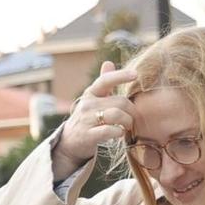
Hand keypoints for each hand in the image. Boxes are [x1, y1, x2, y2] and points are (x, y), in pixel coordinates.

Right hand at [52, 61, 139, 180]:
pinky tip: (118, 133)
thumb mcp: (93, 99)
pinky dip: (119, 132)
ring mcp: (87, 120)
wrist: (69, 141)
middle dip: (132, 111)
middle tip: (133, 118)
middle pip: (120, 102)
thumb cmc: (87, 118)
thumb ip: (103, 82)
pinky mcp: (88, 136)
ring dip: (127, 122)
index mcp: (91, 93)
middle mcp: (87, 104)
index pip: (106, 80)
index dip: (121, 76)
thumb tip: (109, 62)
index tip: (135, 75)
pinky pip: (110, 131)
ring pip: (116, 115)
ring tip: (127, 126)